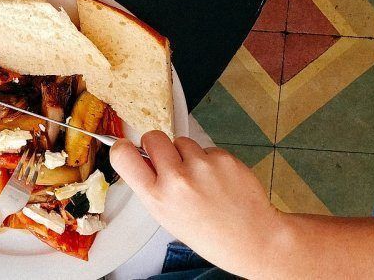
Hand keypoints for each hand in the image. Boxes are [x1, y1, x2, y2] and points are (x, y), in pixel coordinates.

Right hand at [110, 132, 282, 275]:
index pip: (123, 155)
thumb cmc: (208, 232)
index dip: (122, 147)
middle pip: (153, 137)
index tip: (127, 148)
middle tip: (168, 161)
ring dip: (187, 154)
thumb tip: (141, 157)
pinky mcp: (223, 158)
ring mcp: (202, 166)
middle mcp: (177, 179)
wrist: (251, 237)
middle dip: (157, 145)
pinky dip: (209, 160)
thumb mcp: (166, 216)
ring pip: (182, 141)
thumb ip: (152, 186)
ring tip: (200, 178)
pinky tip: (217, 180)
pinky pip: (206, 148)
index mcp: (157, 197)